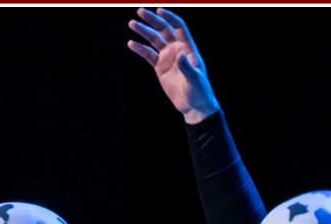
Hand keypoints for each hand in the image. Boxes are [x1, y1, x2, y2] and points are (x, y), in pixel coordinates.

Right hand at [127, 7, 219, 123]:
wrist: (194, 106)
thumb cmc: (199, 92)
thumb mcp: (194, 79)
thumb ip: (187, 67)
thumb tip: (179, 55)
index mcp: (188, 48)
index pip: (179, 27)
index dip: (169, 18)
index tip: (158, 11)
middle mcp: (177, 50)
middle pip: (164, 30)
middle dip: (152, 20)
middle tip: (140, 12)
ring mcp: (168, 58)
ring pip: (154, 40)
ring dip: (143, 31)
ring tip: (132, 24)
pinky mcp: (160, 67)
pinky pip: (148, 55)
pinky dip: (140, 49)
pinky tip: (131, 43)